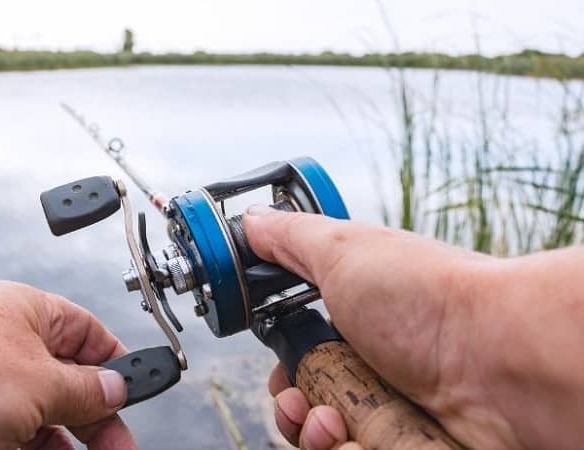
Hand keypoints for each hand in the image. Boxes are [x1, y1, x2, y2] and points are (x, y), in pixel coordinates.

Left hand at [0, 281, 135, 449]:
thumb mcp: (38, 384)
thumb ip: (86, 389)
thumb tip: (118, 387)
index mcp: (26, 312)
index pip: (87, 333)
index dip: (116, 364)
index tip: (139, 395)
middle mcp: (1, 342)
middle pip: (64, 380)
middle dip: (94, 417)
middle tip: (117, 448)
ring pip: (36, 414)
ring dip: (63, 442)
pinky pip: (5, 434)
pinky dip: (30, 448)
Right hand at [244, 206, 583, 449]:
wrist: (502, 359)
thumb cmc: (428, 297)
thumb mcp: (344, 250)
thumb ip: (291, 239)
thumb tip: (251, 221)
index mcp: (355, 319)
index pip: (302, 357)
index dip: (283, 370)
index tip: (279, 371)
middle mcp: (375, 366)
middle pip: (309, 404)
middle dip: (292, 406)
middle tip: (301, 399)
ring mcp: (395, 409)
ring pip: (326, 438)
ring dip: (314, 432)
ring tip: (334, 422)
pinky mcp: (407, 443)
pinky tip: (360, 439)